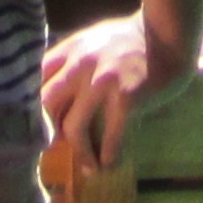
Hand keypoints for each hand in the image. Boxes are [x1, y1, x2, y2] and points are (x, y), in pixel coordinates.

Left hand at [39, 10, 188, 170]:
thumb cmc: (131, 40)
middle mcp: (82, 63)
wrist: (168, 35)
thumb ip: (72, 61)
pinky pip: (109, 137)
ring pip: (73, 127)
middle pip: (47, 104)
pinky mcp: (127, 97)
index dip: (33, 102)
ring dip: (80, 153)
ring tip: (88, 167)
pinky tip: (110, 163)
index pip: (37, 77)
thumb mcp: (94, 40)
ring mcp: (104, 81)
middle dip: (49, 129)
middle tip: (60, 147)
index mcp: (72, 49)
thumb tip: (53, 95)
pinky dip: (107, 156)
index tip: (40, 122)